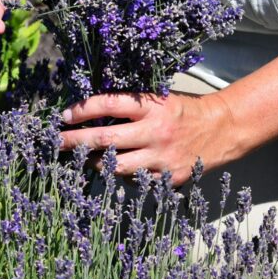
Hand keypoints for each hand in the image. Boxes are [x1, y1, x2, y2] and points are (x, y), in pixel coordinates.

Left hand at [58, 92, 239, 185]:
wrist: (222, 129)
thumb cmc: (183, 111)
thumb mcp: (159, 99)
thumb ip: (131, 106)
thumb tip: (90, 112)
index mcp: (152, 106)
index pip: (109, 105)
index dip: (82, 110)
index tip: (63, 116)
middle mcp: (155, 131)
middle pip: (105, 138)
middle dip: (75, 140)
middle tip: (55, 141)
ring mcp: (161, 157)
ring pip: (115, 165)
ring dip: (93, 162)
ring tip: (78, 159)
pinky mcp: (168, 178)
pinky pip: (134, 180)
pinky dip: (119, 175)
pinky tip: (110, 170)